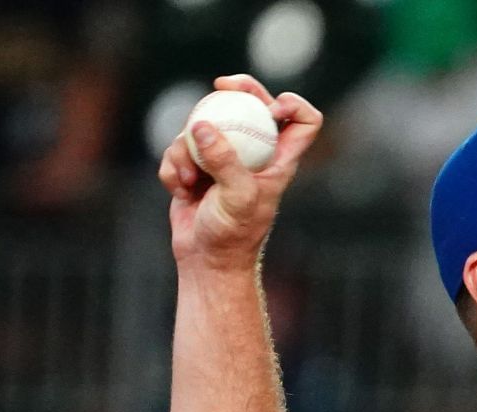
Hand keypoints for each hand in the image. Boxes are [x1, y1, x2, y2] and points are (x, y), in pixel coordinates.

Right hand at [158, 74, 322, 270]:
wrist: (206, 261)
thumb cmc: (233, 235)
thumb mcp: (236, 196)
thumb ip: (223, 160)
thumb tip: (202, 125)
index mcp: (278, 161)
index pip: (303, 123)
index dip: (293, 105)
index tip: (271, 104)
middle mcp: (253, 156)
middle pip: (252, 106)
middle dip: (238, 91)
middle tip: (221, 85)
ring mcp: (223, 159)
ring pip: (203, 127)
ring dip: (187, 149)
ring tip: (189, 179)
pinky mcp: (195, 168)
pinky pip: (178, 150)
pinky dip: (173, 167)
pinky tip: (178, 190)